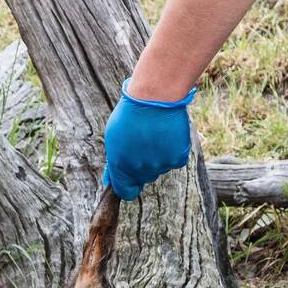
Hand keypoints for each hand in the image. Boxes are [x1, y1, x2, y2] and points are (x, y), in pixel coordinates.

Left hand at [101, 79, 196, 200]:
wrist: (155, 96)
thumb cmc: (131, 113)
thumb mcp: (113, 137)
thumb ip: (113, 162)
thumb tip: (109, 182)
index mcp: (121, 167)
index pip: (126, 192)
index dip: (128, 185)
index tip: (130, 177)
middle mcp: (140, 170)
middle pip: (145, 178)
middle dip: (143, 165)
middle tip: (144, 142)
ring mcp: (160, 165)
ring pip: (160, 168)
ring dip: (158, 156)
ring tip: (155, 133)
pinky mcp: (177, 158)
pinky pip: (175, 160)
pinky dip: (173, 150)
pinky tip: (168, 134)